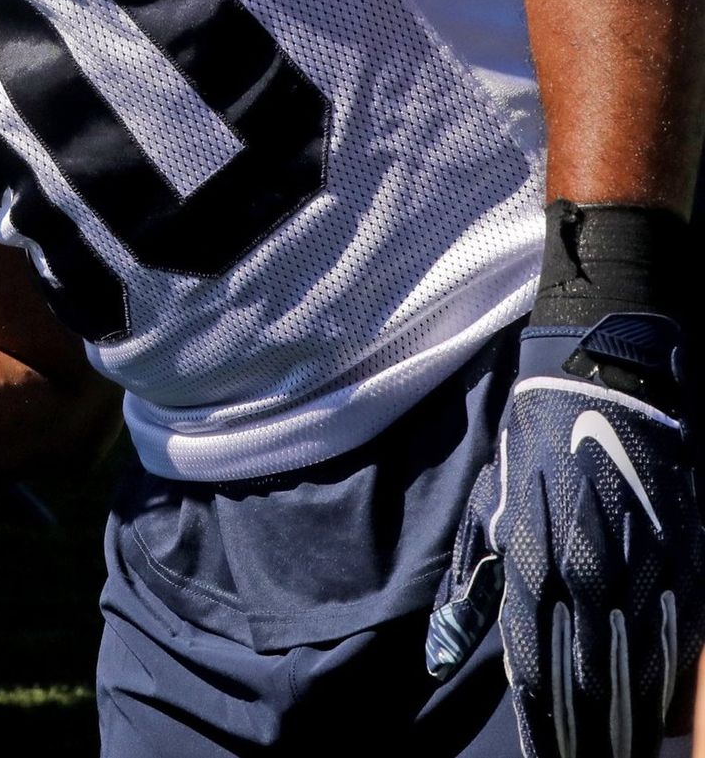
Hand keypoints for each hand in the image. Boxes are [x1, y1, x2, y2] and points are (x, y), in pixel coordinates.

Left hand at [426, 313, 703, 755]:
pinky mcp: (681, 569)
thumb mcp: (484, 519)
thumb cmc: (529, 459)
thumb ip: (465, 597)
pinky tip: (662, 726)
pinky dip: (667, 691)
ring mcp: (634, 577)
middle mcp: (580, 581)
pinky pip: (675, 647)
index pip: (531, 676)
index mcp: (528, 570)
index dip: (543, 730)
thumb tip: (438, 662)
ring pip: (633, 677)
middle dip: (586, 741)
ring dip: (627, 730)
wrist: (600, 394)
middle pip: (584, 687)